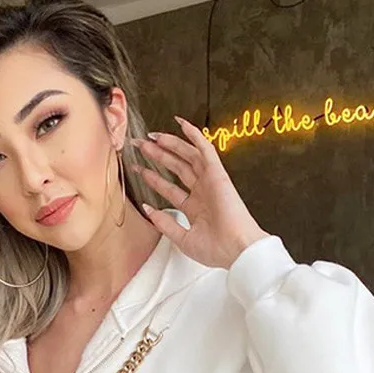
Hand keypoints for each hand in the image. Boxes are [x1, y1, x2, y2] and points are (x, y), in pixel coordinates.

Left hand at [132, 115, 268, 268]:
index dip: (153, 177)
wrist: (235, 249)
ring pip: (187, 156)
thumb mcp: (182, 239)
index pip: (169, 188)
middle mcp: (202, 192)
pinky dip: (194, 136)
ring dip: (169, 144)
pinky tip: (180, 123)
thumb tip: (147, 209)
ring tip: (151, 136)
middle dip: (157, 155)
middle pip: (176, 168)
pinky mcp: (217, 174)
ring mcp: (209, 182)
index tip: (138, 168)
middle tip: (139, 145)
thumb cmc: (215, 249)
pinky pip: (205, 149)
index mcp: (195, 208)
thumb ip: (165, 223)